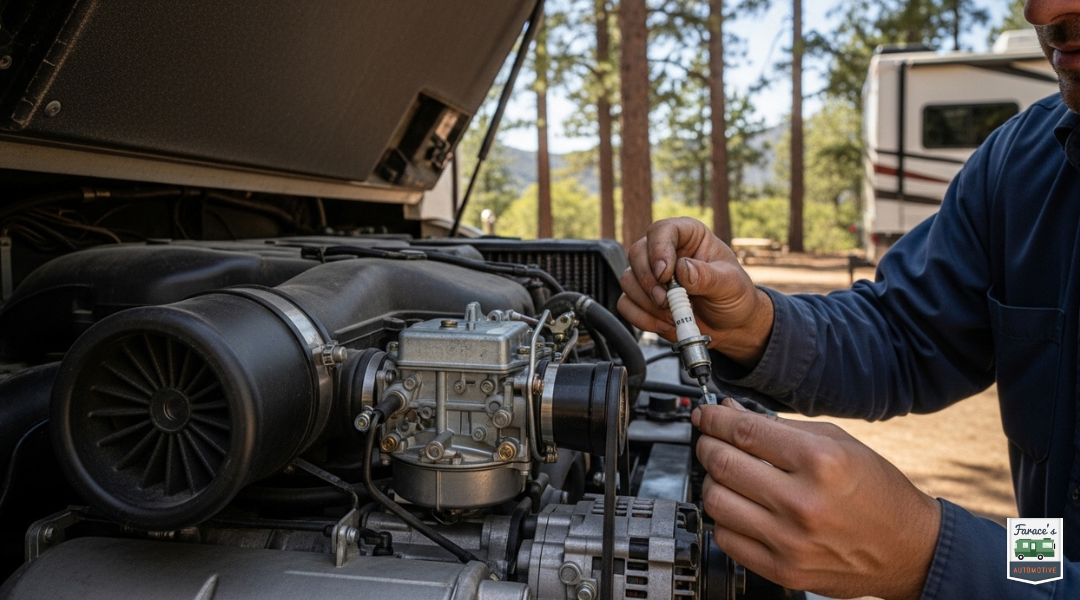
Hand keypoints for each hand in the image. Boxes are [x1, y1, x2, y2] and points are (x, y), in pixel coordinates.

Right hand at [617, 217, 772, 366]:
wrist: (732, 326)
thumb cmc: (735, 297)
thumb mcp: (731, 285)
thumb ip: (708, 276)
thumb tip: (681, 269)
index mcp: (689, 236)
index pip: (662, 230)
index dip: (658, 249)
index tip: (665, 274)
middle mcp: (666, 251)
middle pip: (637, 253)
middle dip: (648, 281)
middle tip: (666, 301)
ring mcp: (651, 275)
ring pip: (628, 280)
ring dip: (647, 303)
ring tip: (673, 316)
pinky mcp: (643, 298)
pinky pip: (626, 304)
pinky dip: (641, 318)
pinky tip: (664, 324)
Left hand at [693, 398, 940, 599]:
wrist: (910, 550)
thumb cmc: (878, 494)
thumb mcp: (839, 444)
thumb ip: (780, 427)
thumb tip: (731, 414)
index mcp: (821, 462)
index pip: (744, 432)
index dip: (714, 420)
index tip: (704, 416)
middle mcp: (803, 502)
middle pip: (722, 464)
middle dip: (707, 446)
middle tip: (709, 441)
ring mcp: (790, 541)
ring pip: (716, 501)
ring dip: (712, 482)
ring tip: (726, 476)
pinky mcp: (783, 569)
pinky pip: (726, 538)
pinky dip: (724, 518)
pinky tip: (740, 507)